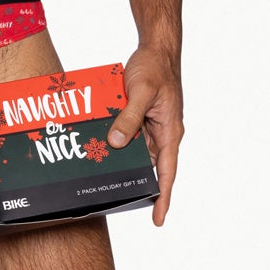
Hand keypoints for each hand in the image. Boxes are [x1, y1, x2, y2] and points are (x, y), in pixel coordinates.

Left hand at [107, 45, 183, 226]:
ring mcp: (152, 127)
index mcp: (170, 132)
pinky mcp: (141, 118)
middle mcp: (163, 134)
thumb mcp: (141, 92)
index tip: (158, 219)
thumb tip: (117, 143)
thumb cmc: (156, 68)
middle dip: (134, 181)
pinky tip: (100, 145)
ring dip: (121, 160)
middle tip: (115, 198)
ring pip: (135, 152)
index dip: (163, 197)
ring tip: (101, 174)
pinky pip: (128, 135)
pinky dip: (116, 141)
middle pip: (149, 166)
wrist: (156, 50)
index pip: (167, 172)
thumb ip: (129, 117)